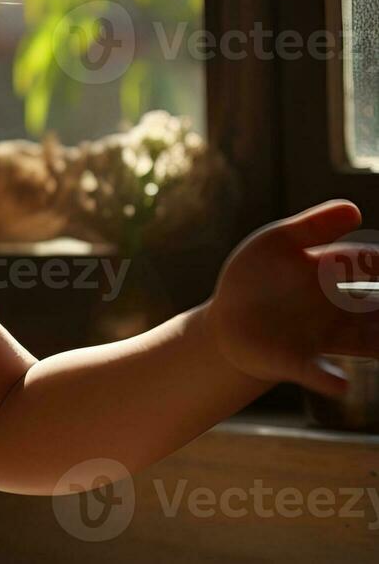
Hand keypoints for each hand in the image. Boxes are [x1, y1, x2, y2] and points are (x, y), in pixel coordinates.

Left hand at [203, 199, 378, 397]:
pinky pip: (317, 372)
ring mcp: (324, 336)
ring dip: (377, 342)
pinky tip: (339, 385)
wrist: (229, 322)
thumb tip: (354, 209)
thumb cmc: (258, 277)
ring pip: (366, 341)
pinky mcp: (299, 361)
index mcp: (335, 274)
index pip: (365, 262)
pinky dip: (328, 379)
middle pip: (377, 306)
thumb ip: (312, 227)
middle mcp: (340, 308)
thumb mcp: (278, 244)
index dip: (378, 260)